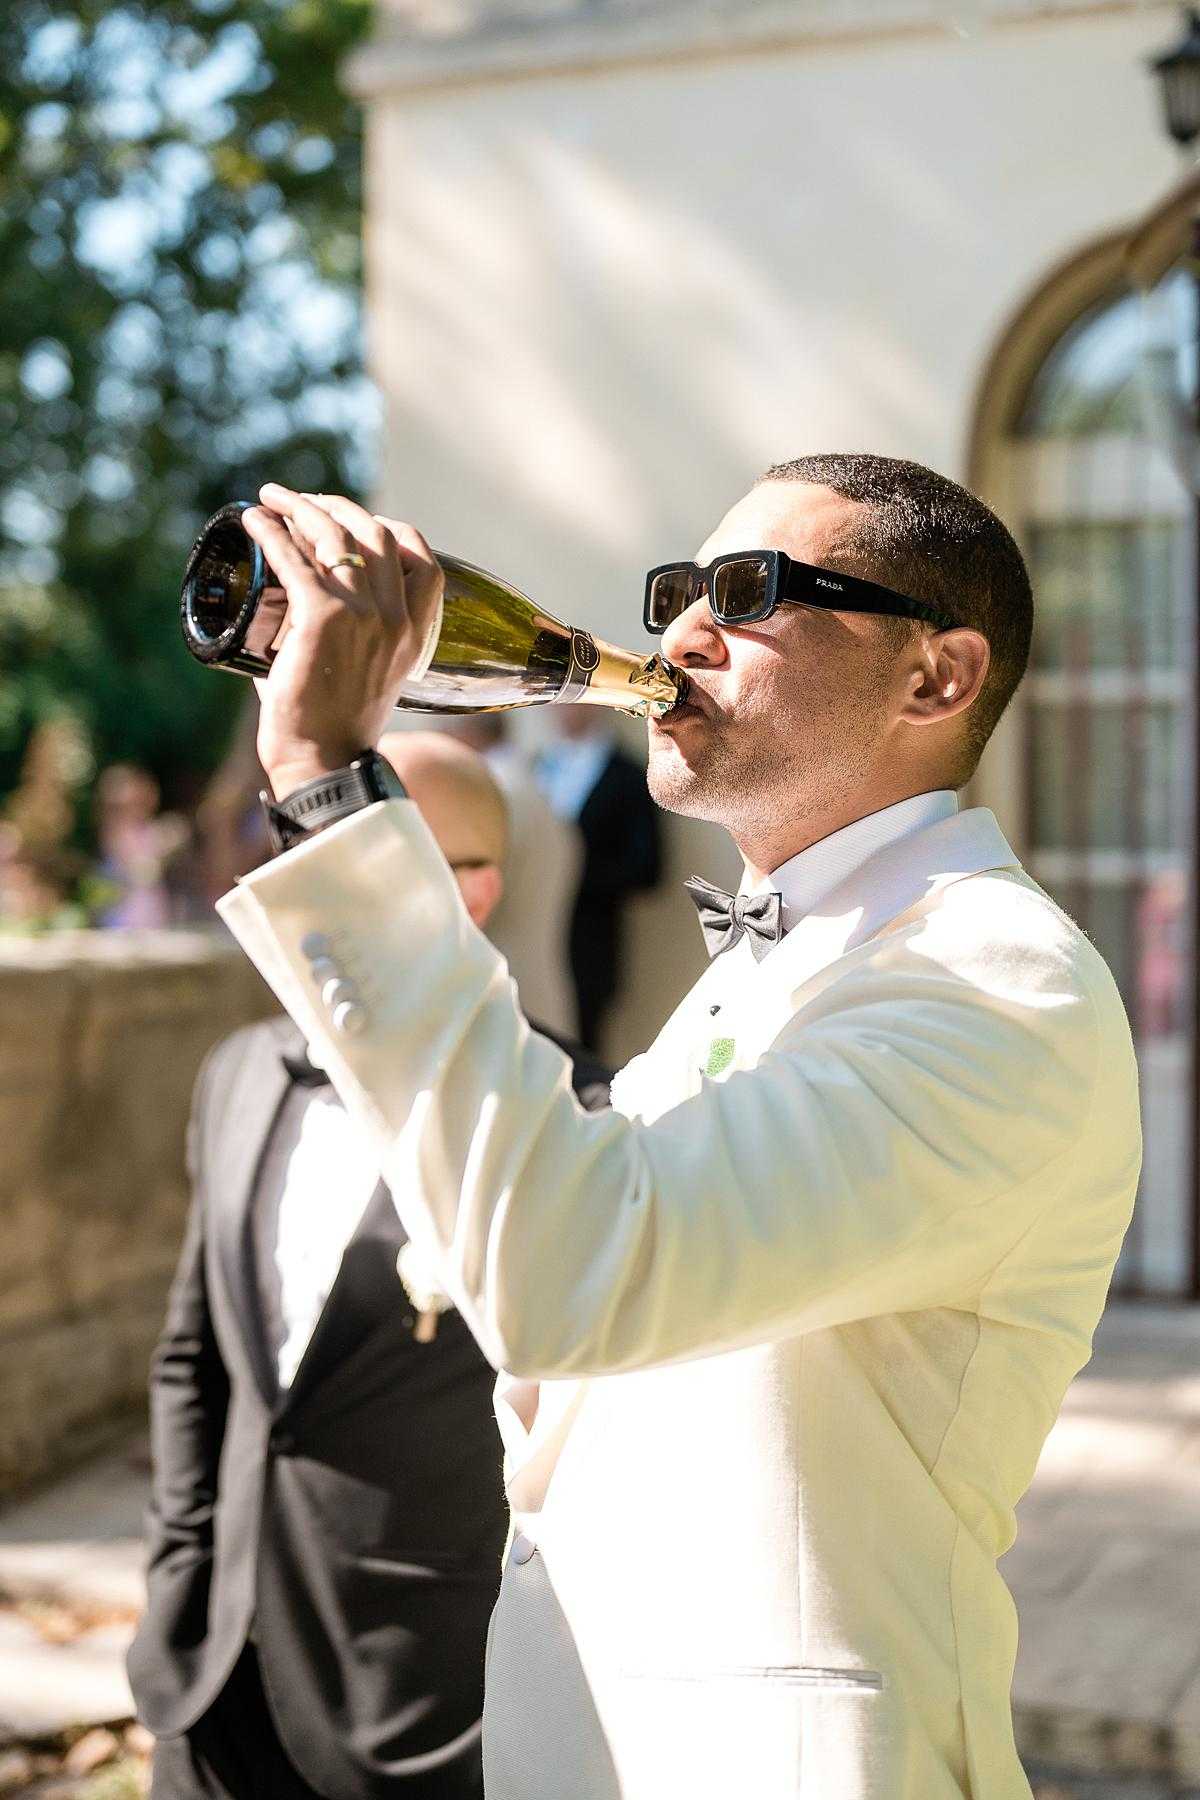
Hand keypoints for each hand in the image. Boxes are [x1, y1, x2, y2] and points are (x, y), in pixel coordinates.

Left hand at [243, 485, 443, 798]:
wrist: (324, 763)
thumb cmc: (333, 728)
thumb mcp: (366, 676)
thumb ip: (352, 638)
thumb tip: (299, 606)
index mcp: (414, 634)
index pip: (424, 561)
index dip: (393, 530)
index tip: (360, 523)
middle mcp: (396, 619)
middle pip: (377, 535)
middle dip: (338, 507)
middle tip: (303, 501)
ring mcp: (363, 616)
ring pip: (336, 537)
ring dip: (302, 507)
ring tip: (274, 497)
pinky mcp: (322, 619)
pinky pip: (295, 559)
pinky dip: (271, 532)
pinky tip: (253, 520)